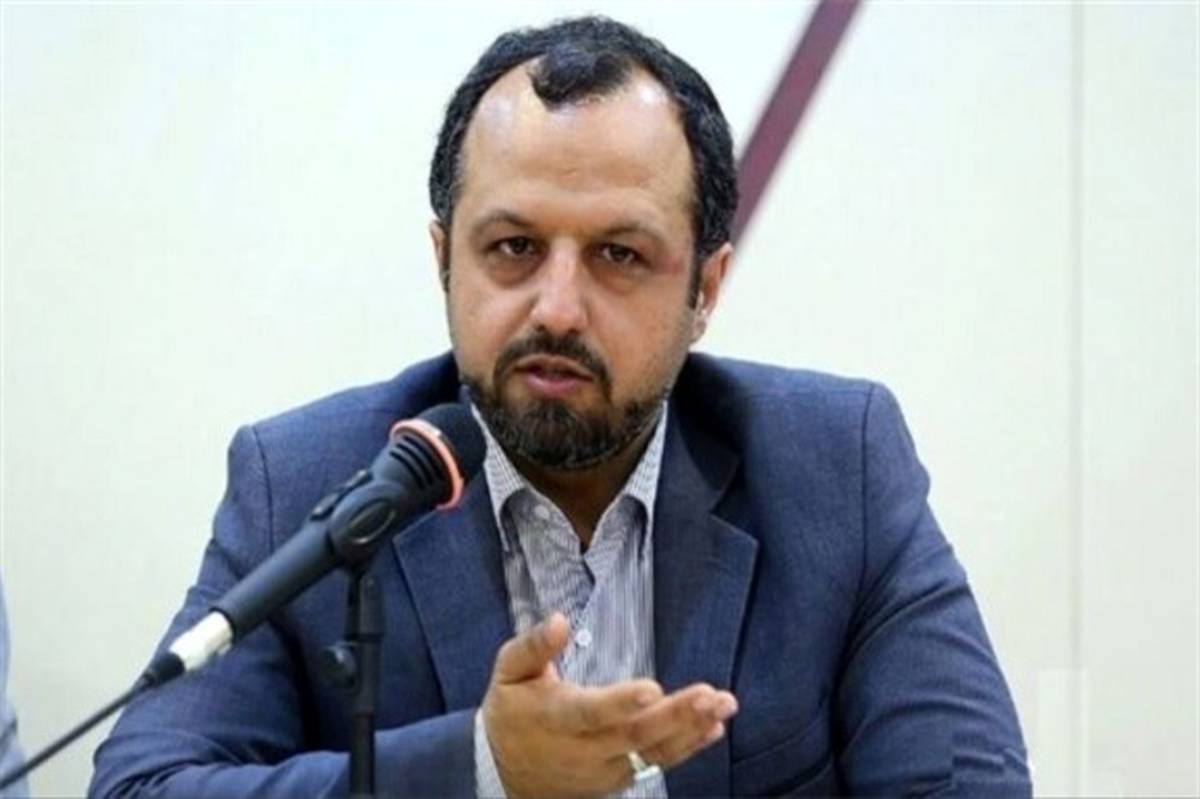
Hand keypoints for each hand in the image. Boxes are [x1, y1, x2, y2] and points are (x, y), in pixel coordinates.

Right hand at [481, 613, 737, 798]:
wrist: (503, 775)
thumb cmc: (511, 713)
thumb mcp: (507, 673)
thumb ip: (533, 647)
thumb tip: (559, 619)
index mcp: (554, 718)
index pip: (589, 713)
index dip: (620, 703)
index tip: (652, 688)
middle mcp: (583, 749)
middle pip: (633, 734)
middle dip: (676, 715)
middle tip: (712, 694)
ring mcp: (603, 768)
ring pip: (651, 752)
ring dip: (691, 730)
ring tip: (723, 705)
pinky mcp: (618, 778)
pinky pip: (656, 764)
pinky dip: (687, 747)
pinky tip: (713, 728)